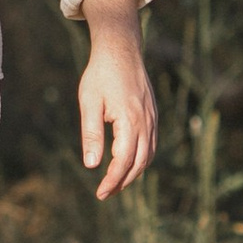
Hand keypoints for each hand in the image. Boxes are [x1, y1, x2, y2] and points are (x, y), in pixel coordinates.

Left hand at [76, 0, 158, 198]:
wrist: (120, 49)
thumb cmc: (100, 75)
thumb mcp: (89, 103)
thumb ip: (91, 134)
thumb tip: (91, 165)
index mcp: (129, 120)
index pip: (124, 161)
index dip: (113, 180)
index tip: (100, 193)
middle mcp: (146, 122)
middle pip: (140, 163)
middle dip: (123, 181)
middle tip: (105, 193)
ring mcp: (152, 118)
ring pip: (148, 155)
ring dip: (134, 172)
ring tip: (115, 183)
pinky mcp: (152, 114)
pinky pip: (151, 144)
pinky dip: (142, 159)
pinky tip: (129, 162)